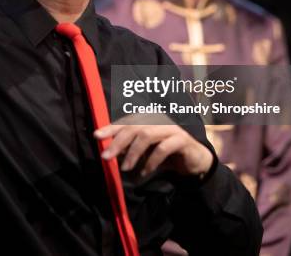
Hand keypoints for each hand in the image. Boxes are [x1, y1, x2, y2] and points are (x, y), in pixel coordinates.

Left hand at [94, 116, 213, 178]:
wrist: (194, 162)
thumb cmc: (165, 154)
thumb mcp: (143, 151)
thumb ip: (128, 148)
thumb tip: (109, 150)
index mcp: (148, 119)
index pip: (126, 121)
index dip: (111, 127)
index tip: (96, 136)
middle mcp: (158, 119)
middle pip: (134, 126)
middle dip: (118, 141)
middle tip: (106, 156)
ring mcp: (171, 128)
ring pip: (147, 134)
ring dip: (133, 153)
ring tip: (125, 168)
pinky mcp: (182, 139)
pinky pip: (163, 148)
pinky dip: (151, 161)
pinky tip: (145, 171)